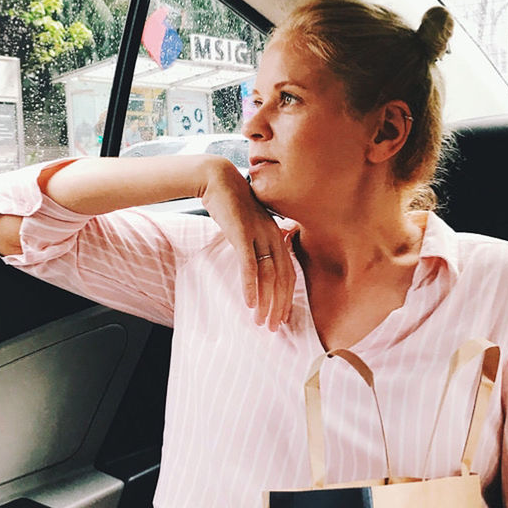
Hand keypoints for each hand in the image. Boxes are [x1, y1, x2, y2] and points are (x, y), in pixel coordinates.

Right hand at [199, 159, 294, 330]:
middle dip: (280, 306)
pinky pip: (250, 265)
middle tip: (274, 328)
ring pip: (269, 275)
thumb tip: (259, 263)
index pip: (288, 273)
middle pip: (283, 278)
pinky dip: (251, 285)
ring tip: (261, 322)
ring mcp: (260, 235)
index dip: (287, 297)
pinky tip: (249, 302)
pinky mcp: (243, 234)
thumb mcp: (251, 225)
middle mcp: (274, 236)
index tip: (282, 317)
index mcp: (278, 236)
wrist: (218, 180)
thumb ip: (258, 243)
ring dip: (265, 302)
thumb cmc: (232, 204)